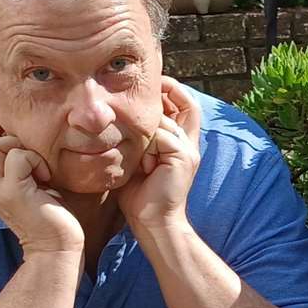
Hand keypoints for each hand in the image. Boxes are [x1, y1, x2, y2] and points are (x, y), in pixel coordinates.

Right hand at [0, 115, 82, 256]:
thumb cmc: (49, 213)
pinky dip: (35, 160)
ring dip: (19, 146)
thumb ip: (19, 163)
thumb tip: (25, 135)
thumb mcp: (29, 182)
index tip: (8, 131)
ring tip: (37, 166)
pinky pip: (18, 157)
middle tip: (23, 144)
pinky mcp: (14, 193)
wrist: (55, 247)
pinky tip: (45, 178)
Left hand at [118, 76, 202, 233]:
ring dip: (147, 132)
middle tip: (150, 88)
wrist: (153, 222)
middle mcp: (190, 144)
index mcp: (181, 145)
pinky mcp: (183, 157)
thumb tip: (117, 121)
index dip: (173, 93)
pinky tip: (144, 166)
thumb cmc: (140, 196)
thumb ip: (139, 141)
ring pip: (165, 121)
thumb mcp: (137, 161)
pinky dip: (147, 148)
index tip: (154, 85)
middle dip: (169, 93)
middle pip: (188, 105)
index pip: (185, 108)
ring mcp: (189, 150)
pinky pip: (162, 136)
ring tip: (140, 154)